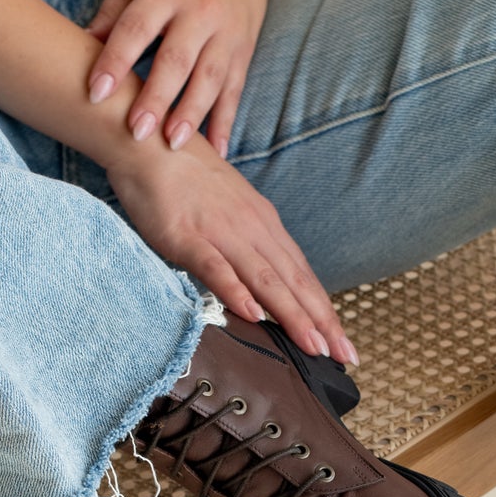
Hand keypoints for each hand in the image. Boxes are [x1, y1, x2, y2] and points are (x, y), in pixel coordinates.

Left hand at [85, 0, 266, 161]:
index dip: (116, 61)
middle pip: (176, 59)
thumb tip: (82, 48)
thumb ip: (113, 13)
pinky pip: (234, 92)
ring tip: (173, 145)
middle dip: (156, 97)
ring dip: (191, 114)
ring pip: (209, 79)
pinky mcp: (244, 52)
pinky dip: (225, 123)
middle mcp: (198, 12)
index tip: (96, 92)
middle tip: (136, 131)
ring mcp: (225, 34)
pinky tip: (216, 151)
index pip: (136, 28)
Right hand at [105, 130, 356, 365]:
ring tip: (314, 345)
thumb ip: (248, 248)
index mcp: (264, 225)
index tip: (344, 343)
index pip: (302, 275)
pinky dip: (235, 290)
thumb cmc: (187, 179)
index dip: (325, 310)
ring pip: (265, 279)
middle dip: (322, 321)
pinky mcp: (188, 236)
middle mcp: (252, 230)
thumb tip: (263, 286)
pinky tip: (253, 314)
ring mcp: (222, 233)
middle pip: (294, 282)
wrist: (150, 141)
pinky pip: (215, 266)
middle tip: (345, 355)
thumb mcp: (231, 213)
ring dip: (292, 315)